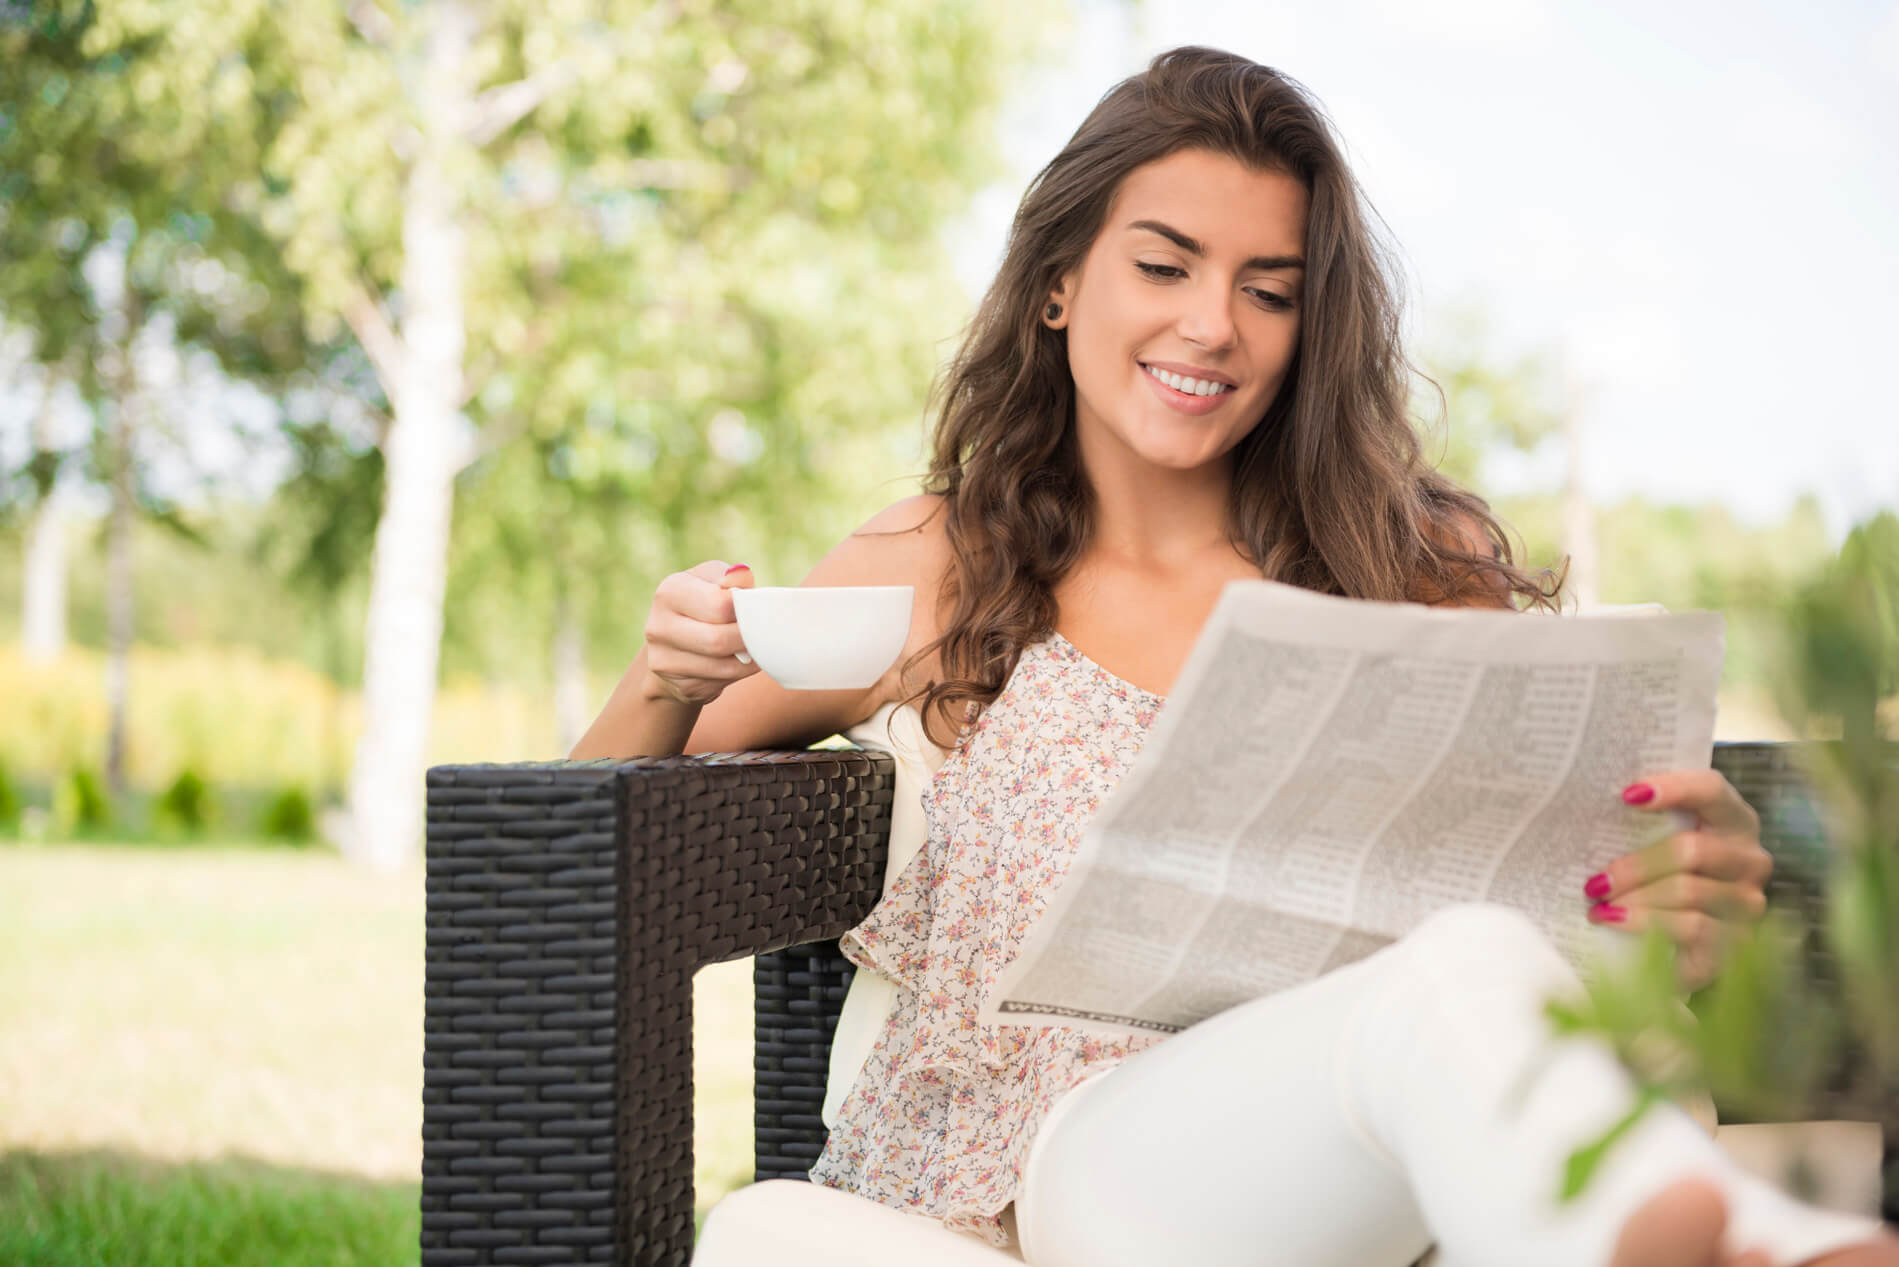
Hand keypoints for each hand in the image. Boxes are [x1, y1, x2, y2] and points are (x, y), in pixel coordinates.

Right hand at [641, 561, 759, 706]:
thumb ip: (731, 578)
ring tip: (756, 646)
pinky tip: (740, 661)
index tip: (758, 609)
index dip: (746, 609)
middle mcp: (659, 626)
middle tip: (765, 633)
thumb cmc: (704, 604)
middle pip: (718, 640)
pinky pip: (722, 683)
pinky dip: (739, 673)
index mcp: (670, 591)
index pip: (719, 604)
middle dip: (749, 638)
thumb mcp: (714, 582)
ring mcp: (664, 660)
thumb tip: (742, 574)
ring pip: (723, 666)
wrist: (677, 644)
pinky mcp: (679, 685)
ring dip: (749, 659)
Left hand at [1582, 771, 1772, 989]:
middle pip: (1693, 849)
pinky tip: (1613, 921)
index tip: (1627, 795)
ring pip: (1688, 890)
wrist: (1673, 945)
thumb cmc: (1658, 880)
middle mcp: (1750, 858)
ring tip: (1598, 905)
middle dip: (1635, 866)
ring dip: (1634, 898)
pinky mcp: (1737, 939)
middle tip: (1595, 883)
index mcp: (1732, 821)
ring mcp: (1747, 900)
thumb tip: (1590, 806)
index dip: (1674, 788)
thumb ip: (1639, 825)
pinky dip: (1643, 922)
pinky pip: (1690, 926)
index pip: (1712, 789)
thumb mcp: (1653, 846)